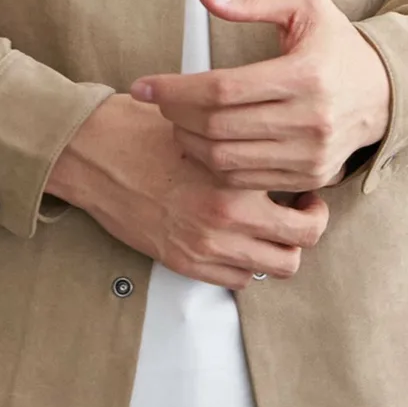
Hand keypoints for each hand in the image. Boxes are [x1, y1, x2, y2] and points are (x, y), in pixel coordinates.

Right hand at [48, 94, 330, 289]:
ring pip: (274, 268)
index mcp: (238, 176)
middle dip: (305, 228)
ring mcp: (206, 244)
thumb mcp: (205, 126)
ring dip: (277, 249)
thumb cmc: (145, 130)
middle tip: (297, 211)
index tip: (306, 191)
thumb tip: (282, 153)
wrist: (95, 152)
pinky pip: (237, 280)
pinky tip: (236, 240)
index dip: (312, 199)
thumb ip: (245, 147)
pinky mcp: (184, 262)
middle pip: (299, 243)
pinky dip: (244, 265)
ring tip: (267, 228)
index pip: (303, 207)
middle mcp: (227, 216)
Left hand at [128, 0, 390, 192]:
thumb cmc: (334, 41)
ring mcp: (312, 156)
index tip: (144, 85)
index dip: (176, 89)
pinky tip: (201, 144)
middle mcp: (312, 121)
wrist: (383, 91)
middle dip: (175, 116)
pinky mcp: (310, 178)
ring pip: (227, 161)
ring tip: (175, 121)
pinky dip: (213, 166)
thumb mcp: (304, 1)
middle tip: (156, 101)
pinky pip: (246, 180)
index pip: (224, 90)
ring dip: (189, 143)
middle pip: (220, 128)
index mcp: (307, 75)